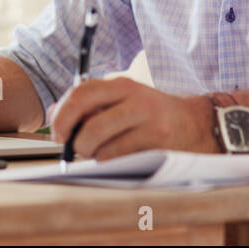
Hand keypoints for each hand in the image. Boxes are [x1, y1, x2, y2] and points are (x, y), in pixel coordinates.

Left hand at [48, 76, 213, 159]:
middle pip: (90, 125)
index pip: (81, 93)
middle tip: (77, 150)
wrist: (195, 123)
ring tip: (102, 153)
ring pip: (103, 146)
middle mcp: (136, 98)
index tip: (58, 133)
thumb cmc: (150, 114)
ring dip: (94, 156)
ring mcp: (149, 121)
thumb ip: (89, 104)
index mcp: (122, 85)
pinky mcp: (158, 141)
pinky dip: (111, 162)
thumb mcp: (122, 100)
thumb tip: (53, 116)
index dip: (62, 116)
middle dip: (76, 144)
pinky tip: (118, 158)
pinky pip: (120, 158)